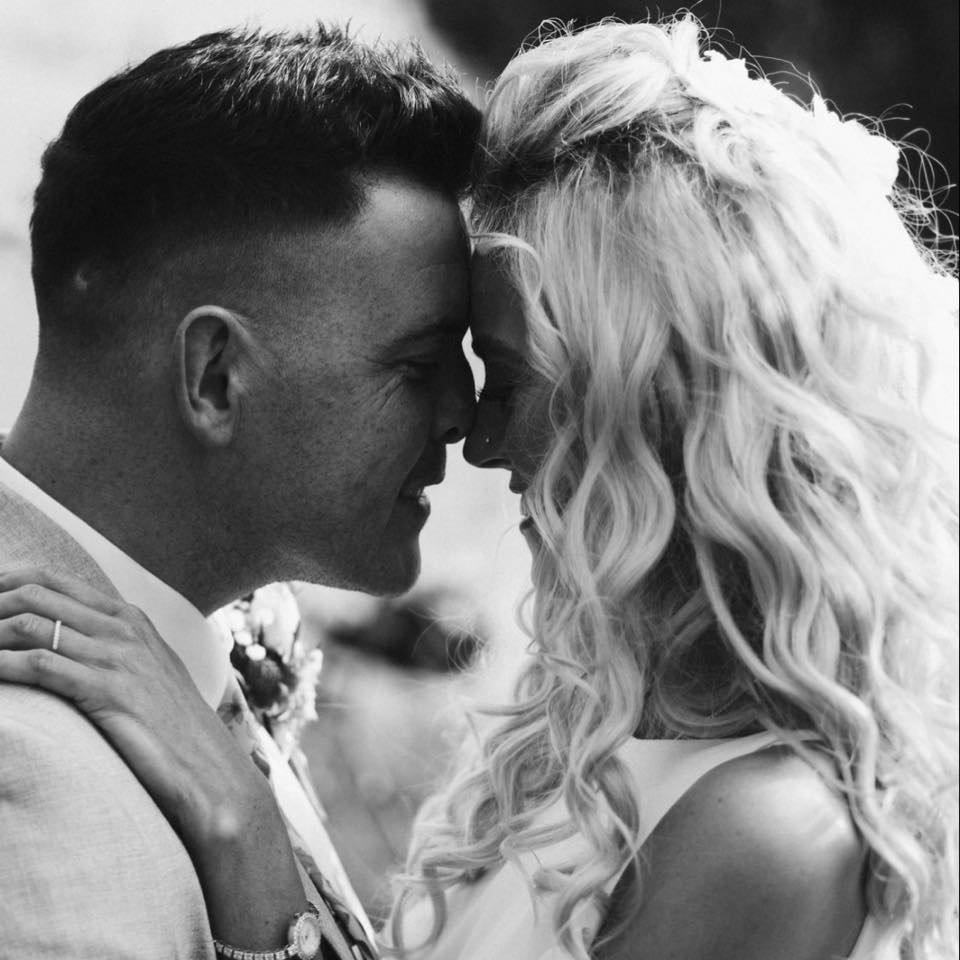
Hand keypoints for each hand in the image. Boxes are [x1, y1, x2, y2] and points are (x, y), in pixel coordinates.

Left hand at [0, 566, 310, 949]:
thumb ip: (118, 647)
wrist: (208, 768)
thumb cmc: (174, 727)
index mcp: (130, 618)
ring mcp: (116, 657)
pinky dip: (1, 666)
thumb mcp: (150, 672)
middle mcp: (123, 629)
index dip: (6, 581)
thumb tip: (75, 642)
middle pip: (35, 595)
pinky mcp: (107, 691)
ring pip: (30, 625)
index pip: (53, 581)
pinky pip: (38, 665)